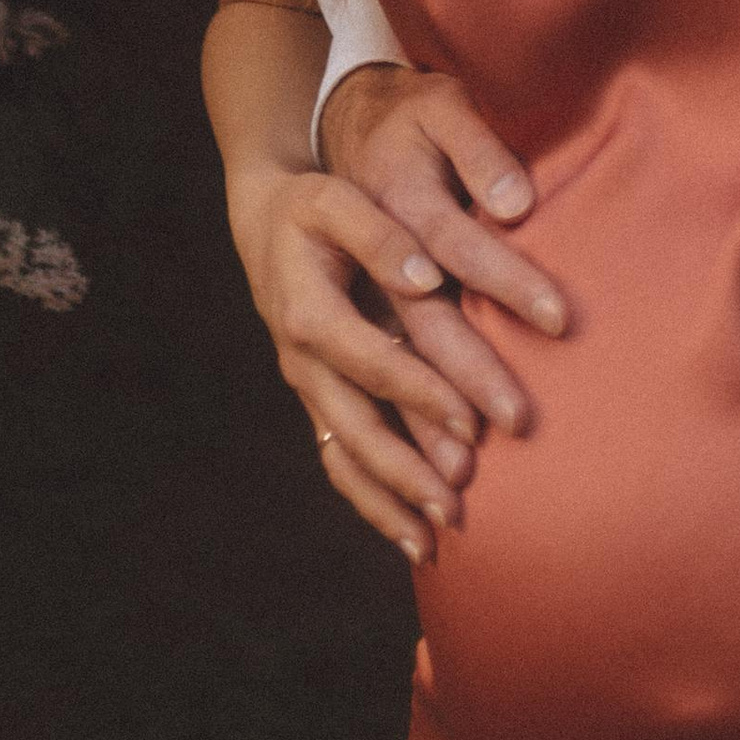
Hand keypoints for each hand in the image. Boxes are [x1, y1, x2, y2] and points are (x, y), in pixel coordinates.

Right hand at [227, 161, 486, 563]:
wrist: (265, 220)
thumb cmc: (311, 205)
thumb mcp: (337, 201)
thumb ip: (380, 237)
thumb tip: (427, 278)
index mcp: (308, 314)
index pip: (373, 364)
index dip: (422, 395)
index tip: (474, 424)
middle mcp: (303, 363)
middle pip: (359, 427)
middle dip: (411, 468)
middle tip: (464, 499)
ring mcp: (309, 388)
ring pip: (347, 458)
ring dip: (391, 500)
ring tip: (441, 537)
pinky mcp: (320, 401)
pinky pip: (341, 463)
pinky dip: (374, 504)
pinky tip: (413, 538)